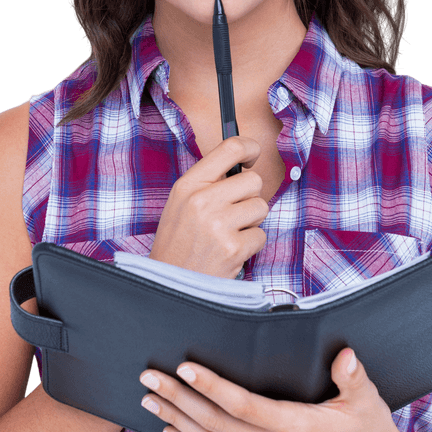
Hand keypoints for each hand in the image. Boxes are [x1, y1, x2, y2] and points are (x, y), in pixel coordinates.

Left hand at [139, 348, 415, 431]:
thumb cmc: (370, 429)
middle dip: (178, 399)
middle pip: (215, 424)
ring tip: (148, 400)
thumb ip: (352, 376)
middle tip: (148, 378)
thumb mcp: (367, 399)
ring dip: (176, 420)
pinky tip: (170, 430)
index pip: (242, 406)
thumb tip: (345, 355)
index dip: (211, 387)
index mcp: (297, 427)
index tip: (184, 367)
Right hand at [149, 135, 268, 277]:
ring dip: (251, 222)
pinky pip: (261, 235)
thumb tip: (243, 164)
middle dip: (249, 197)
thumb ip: (208, 183)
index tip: (253, 155)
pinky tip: (230, 252)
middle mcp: (202, 201)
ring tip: (229, 234)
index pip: (229, 148)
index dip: (250, 147)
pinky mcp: (233, 248)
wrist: (169, 284)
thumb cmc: (178, 243)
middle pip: (253, 180)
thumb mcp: (181, 204)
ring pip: (261, 207)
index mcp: (188, 185)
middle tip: (233, 214)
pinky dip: (250, 245)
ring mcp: (218, 225)